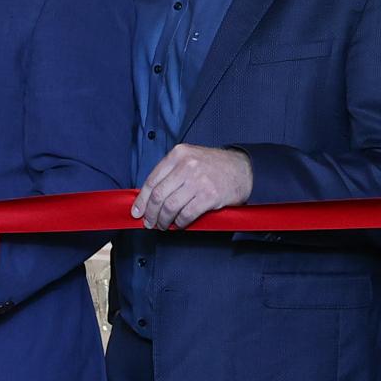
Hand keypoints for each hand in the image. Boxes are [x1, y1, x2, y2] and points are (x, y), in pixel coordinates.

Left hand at [132, 144, 252, 230]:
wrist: (244, 169)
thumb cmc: (215, 166)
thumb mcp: (190, 159)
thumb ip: (171, 173)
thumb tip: (149, 197)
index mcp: (178, 154)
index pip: (151, 180)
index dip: (141, 200)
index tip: (137, 212)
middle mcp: (187, 165)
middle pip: (158, 195)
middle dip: (150, 214)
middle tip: (150, 223)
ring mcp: (198, 180)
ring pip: (170, 207)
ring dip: (163, 221)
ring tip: (164, 225)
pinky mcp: (209, 196)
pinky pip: (186, 215)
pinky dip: (180, 223)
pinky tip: (179, 224)